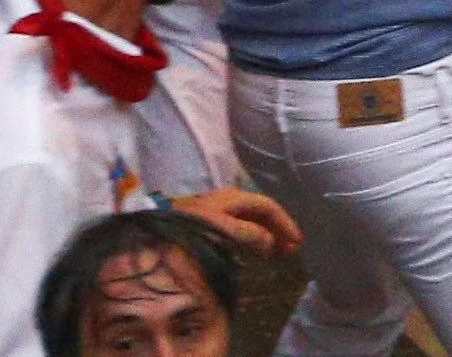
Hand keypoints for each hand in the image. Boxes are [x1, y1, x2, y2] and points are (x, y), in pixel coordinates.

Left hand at [172, 186, 301, 256]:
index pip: (267, 206)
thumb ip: (247, 234)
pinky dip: (250, 236)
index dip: (284, 223)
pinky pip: (237, 226)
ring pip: (249, 219)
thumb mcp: (221, 230)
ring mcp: (217, 209)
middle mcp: (228, 199)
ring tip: (274, 253)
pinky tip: (248, 251)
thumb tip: (270, 242)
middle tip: (290, 250)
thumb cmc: (189, 227)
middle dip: (277, 229)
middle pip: (260, 211)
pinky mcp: (207, 221)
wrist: (154, 233)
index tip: (297, 243)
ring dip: (265, 234)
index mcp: (234, 197)